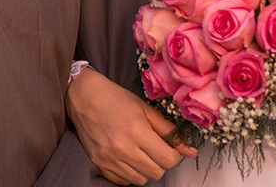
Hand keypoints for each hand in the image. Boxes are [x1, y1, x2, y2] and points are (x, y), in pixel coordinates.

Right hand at [66, 68, 196, 184]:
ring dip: (145, 168)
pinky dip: (129, 173)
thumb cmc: (116, 100)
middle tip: (153, 147)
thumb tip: (191, 151)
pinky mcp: (99, 164)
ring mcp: (109, 158)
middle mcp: (122, 148)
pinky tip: (127, 157)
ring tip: (139, 151)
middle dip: (160, 161)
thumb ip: (169, 131)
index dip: (172, 153)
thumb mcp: (146, 110)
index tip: (167, 145)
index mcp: (136, 130)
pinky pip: (124, 182)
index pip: (168, 159)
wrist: (84, 98)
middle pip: (156, 172)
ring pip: (141, 179)